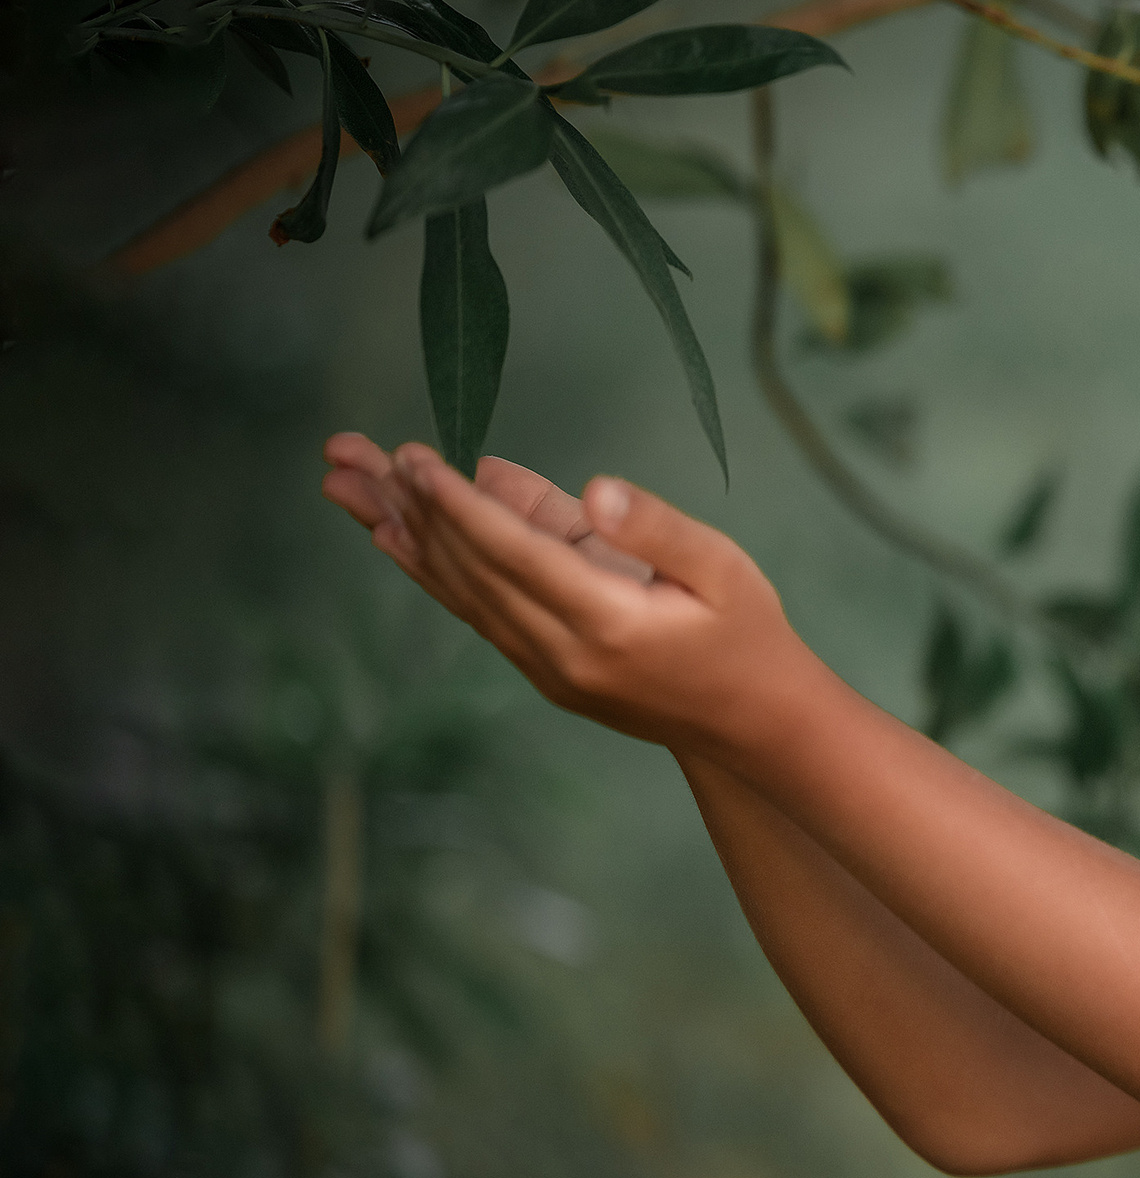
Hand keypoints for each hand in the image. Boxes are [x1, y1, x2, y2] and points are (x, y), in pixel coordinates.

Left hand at [318, 434, 825, 753]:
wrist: (754, 724)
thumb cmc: (747, 633)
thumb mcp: (723, 567)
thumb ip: (656, 527)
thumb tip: (595, 488)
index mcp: (608, 623)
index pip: (513, 554)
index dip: (459, 504)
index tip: (412, 459)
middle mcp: (563, 655)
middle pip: (469, 571)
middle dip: (409, 507)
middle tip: (352, 453)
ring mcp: (548, 671)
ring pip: (461, 594)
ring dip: (403, 537)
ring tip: (347, 489)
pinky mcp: (545, 674)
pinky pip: (477, 615)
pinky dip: (434, 573)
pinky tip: (398, 540)